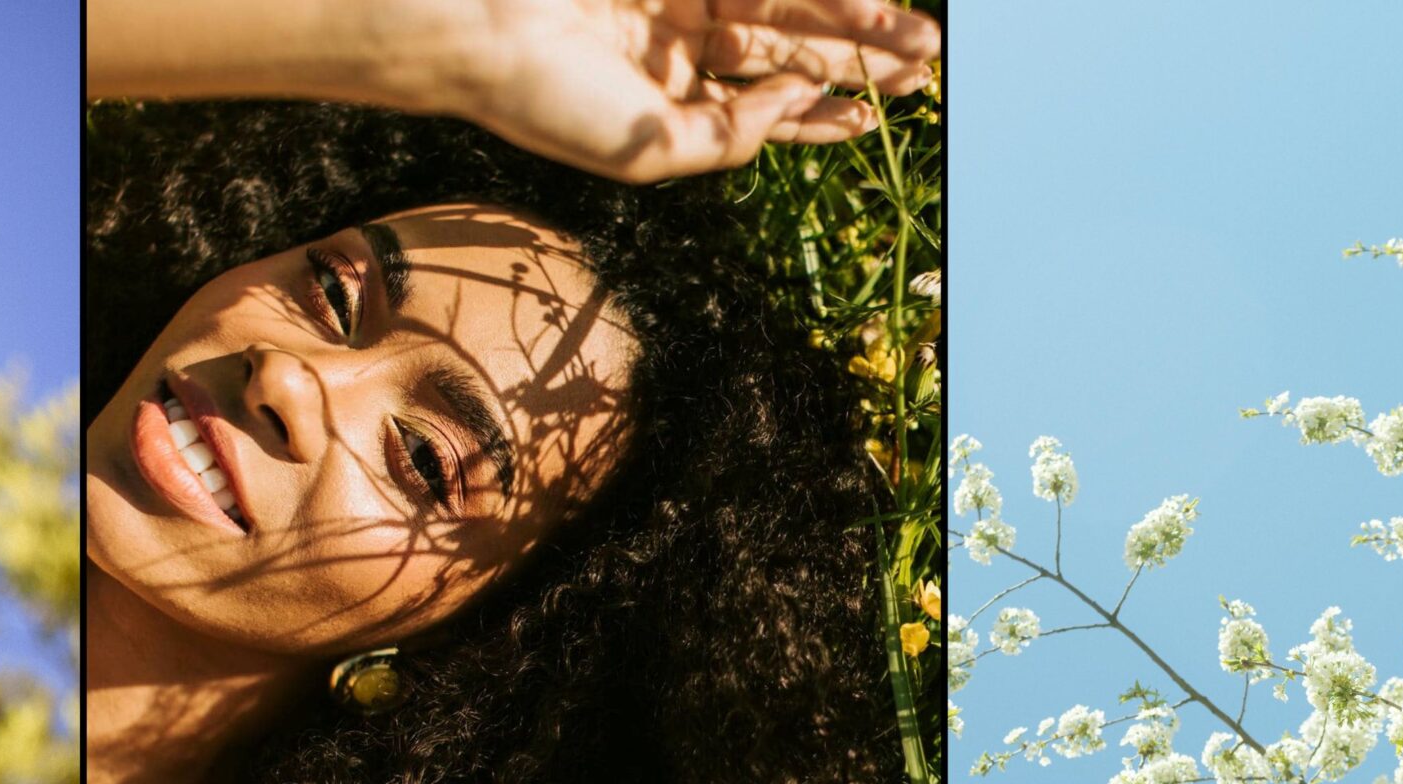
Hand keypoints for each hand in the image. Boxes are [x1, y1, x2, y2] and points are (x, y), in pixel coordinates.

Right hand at [436, 0, 939, 183]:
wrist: (478, 21)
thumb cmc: (544, 96)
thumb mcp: (648, 149)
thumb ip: (729, 138)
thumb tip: (796, 102)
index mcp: (659, 105)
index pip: (757, 110)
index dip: (819, 114)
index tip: (875, 120)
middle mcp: (675, 49)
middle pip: (785, 55)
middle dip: (855, 63)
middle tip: (924, 69)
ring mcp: (673, 0)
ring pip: (783, 11)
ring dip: (851, 25)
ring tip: (916, 42)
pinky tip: (863, 4)